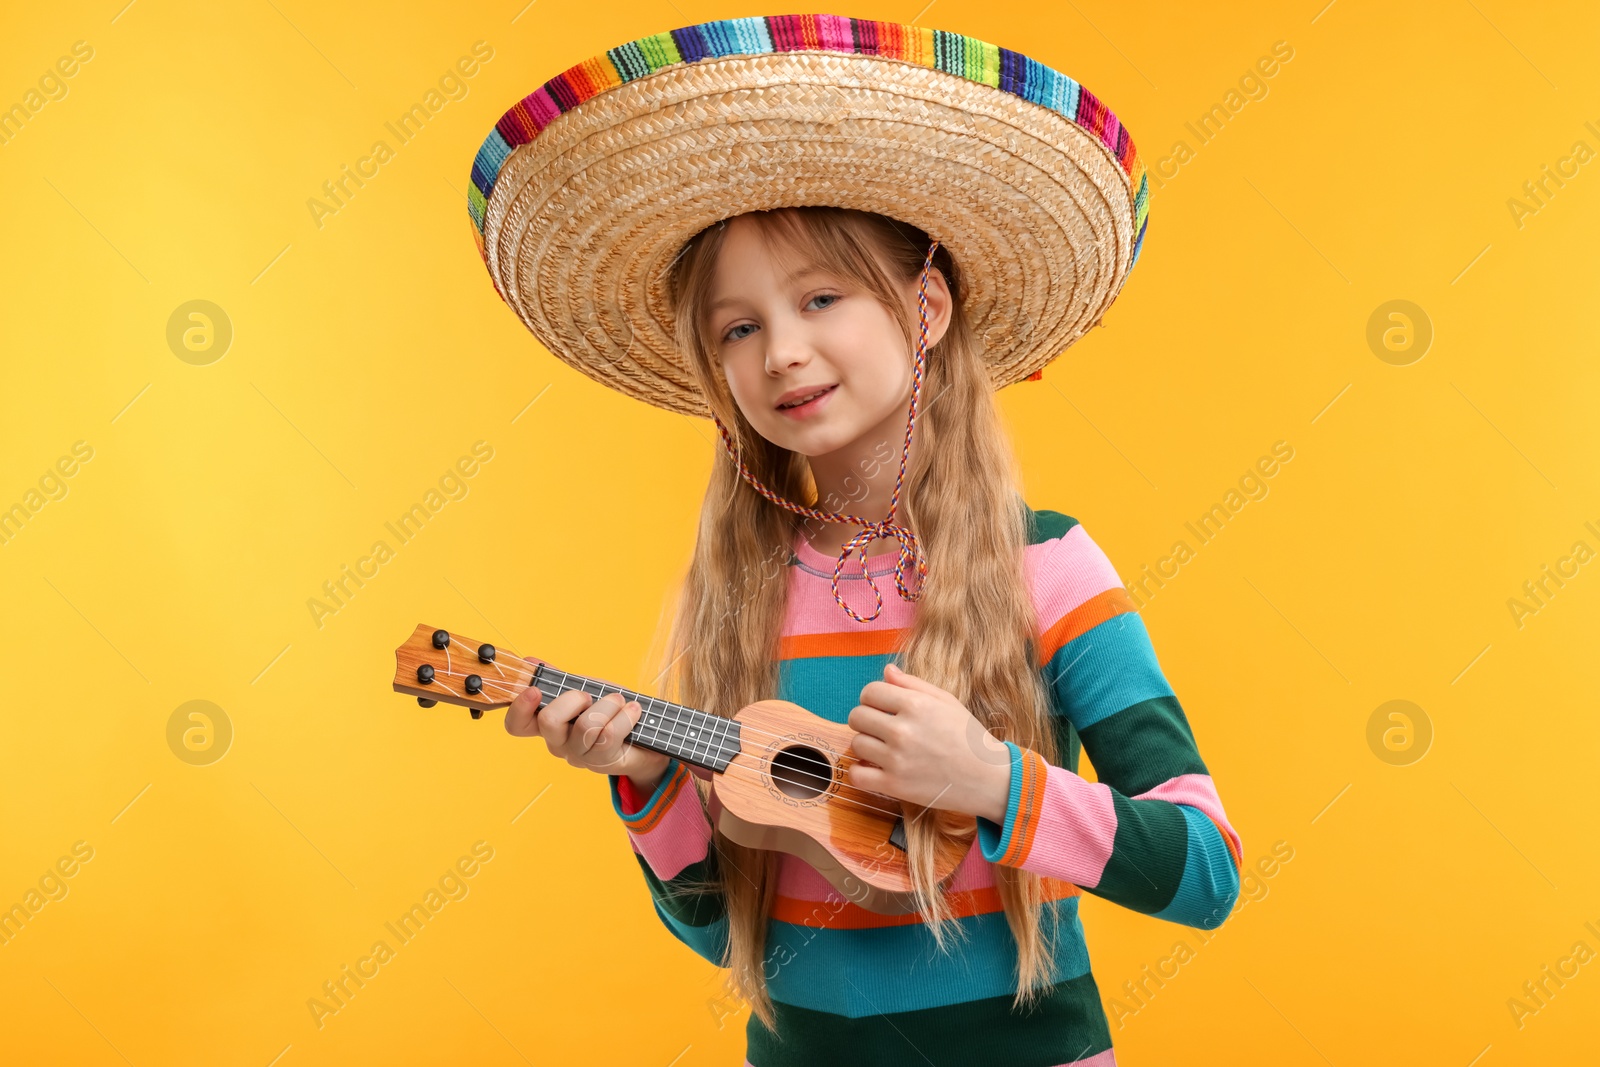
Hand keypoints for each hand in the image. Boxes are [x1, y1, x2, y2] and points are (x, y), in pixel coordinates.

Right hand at [505, 685, 669, 793]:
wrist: (646, 733)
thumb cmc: (611, 710)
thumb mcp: (584, 688)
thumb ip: (559, 680)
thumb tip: (531, 661)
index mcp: (548, 723)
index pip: (517, 725)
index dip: (519, 708)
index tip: (534, 689)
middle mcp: (558, 743)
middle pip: (549, 721)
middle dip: (573, 698)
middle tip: (589, 696)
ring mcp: (579, 755)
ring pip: (585, 726)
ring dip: (608, 705)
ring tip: (620, 701)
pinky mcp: (602, 761)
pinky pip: (609, 735)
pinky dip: (625, 716)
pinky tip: (632, 710)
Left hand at [845, 663, 1011, 822]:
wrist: (988, 778)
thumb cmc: (968, 737)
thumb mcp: (947, 701)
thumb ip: (913, 684)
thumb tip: (886, 671)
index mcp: (915, 705)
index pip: (869, 691)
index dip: (873, 698)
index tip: (883, 707)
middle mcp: (902, 730)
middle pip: (857, 716)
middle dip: (867, 719)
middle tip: (882, 728)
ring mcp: (897, 759)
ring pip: (856, 743)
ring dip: (866, 745)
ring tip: (884, 748)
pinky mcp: (895, 785)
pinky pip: (856, 775)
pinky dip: (860, 771)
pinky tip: (874, 768)